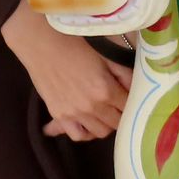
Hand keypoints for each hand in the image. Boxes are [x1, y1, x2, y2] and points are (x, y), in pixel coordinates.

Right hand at [1, 0, 133, 140]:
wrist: (41, 43)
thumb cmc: (74, 43)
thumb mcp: (105, 54)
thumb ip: (123, 73)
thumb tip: (137, 88)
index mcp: (105, 90)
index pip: (129, 107)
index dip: (132, 102)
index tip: (130, 96)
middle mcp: (91, 107)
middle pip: (116, 123)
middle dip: (121, 114)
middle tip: (119, 103)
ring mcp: (74, 114)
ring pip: (100, 133)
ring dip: (105, 123)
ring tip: (104, 112)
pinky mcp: (59, 115)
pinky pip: (77, 135)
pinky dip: (85, 132)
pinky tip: (87, 122)